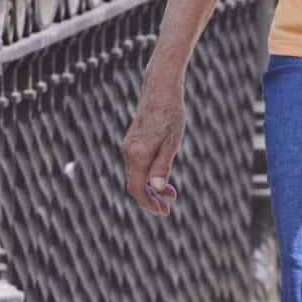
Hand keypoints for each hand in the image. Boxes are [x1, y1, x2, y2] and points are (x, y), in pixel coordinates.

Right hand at [119, 54, 187, 217]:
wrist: (160, 88)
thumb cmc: (170, 114)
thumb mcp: (172, 142)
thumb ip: (163, 166)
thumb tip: (157, 188)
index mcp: (137, 154)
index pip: (137, 189)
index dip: (148, 204)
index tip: (163, 212)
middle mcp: (128, 152)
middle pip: (135, 184)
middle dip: (151, 198)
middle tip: (168, 207)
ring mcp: (128, 146)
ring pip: (137, 175)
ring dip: (151, 187)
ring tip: (170, 194)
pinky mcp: (132, 141)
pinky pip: (138, 165)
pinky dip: (148, 174)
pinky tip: (162, 177)